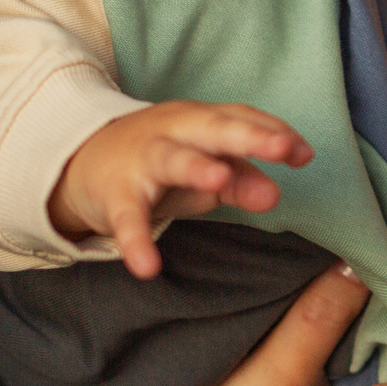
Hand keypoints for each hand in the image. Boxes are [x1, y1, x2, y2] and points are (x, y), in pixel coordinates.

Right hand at [52, 100, 313, 277]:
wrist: (82, 160)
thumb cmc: (160, 163)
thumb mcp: (203, 171)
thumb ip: (240, 180)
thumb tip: (276, 194)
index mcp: (201, 122)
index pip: (242, 119)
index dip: (274, 133)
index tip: (304, 154)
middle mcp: (174, 131)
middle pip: (213, 129)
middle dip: (249, 135)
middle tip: (282, 148)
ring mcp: (142, 159)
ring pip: (170, 158)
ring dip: (194, 166)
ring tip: (218, 180)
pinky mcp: (115, 193)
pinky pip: (127, 217)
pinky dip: (135, 240)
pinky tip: (147, 266)